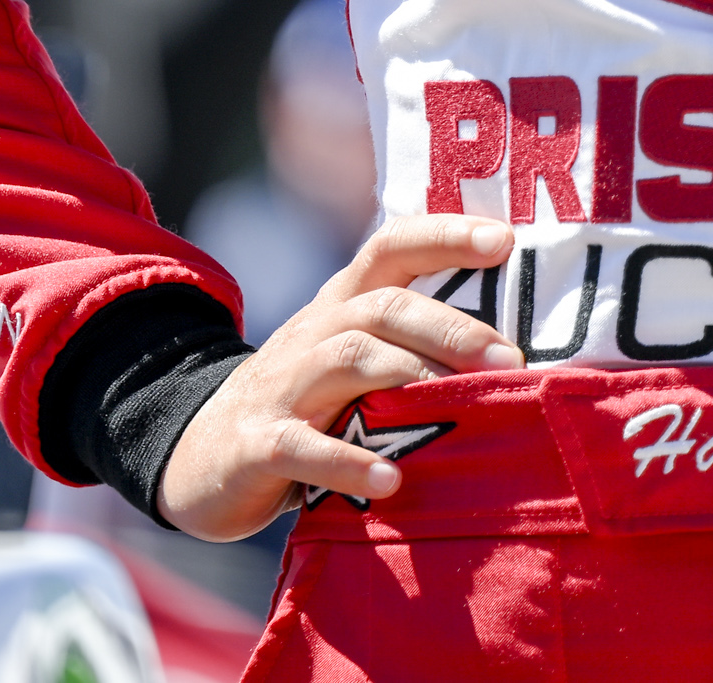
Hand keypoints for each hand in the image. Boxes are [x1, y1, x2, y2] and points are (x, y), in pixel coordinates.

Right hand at [157, 215, 522, 539]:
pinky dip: (347, 461)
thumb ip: (409, 350)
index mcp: (340, 306)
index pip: (390, 247)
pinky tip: (391, 479)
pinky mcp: (255, 444)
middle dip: (450, 328)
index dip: (445, 235)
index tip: (505, 239)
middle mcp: (312, 333)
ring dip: (411, 378)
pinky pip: (301, 446)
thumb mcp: (350, 365)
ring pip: (346, 359)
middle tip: (511, 360)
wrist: (197, 456)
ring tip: (467, 404)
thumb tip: (515, 359)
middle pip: (382, 308)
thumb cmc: (304, 408)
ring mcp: (280, 386)